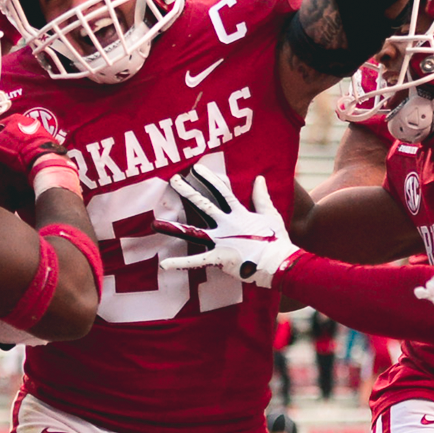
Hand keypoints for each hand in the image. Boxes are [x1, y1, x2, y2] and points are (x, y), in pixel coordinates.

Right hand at [0, 115, 77, 194]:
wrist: (41, 157)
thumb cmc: (17, 148)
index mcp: (15, 118)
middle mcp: (28, 121)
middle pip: (11, 131)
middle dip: (4, 140)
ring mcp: (39, 130)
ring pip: (21, 137)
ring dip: (15, 144)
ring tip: (11, 155)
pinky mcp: (46, 140)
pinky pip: (31, 144)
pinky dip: (26, 149)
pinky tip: (23, 157)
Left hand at [156, 168, 296, 286]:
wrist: (279, 263)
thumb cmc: (277, 240)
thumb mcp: (270, 215)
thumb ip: (261, 197)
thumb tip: (259, 178)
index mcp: (238, 214)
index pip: (220, 191)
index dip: (208, 179)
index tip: (196, 168)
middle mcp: (226, 224)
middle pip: (203, 204)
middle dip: (188, 191)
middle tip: (173, 178)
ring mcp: (221, 241)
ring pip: (193, 232)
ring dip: (173, 228)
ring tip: (155, 223)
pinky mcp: (219, 258)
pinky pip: (196, 261)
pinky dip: (180, 264)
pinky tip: (163, 264)